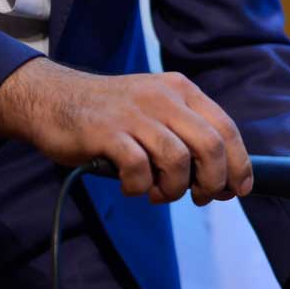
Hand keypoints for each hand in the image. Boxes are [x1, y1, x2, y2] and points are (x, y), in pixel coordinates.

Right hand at [0, 57, 252, 204]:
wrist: (51, 97)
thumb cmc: (112, 114)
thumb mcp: (157, 110)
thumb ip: (187, 136)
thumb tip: (221, 180)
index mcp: (182, 91)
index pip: (226, 129)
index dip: (239, 164)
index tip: (238, 189)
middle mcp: (163, 97)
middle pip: (210, 146)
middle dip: (212, 181)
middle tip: (200, 197)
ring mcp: (134, 113)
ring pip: (178, 159)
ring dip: (175, 187)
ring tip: (160, 193)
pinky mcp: (105, 131)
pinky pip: (138, 167)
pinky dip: (140, 186)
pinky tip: (132, 187)